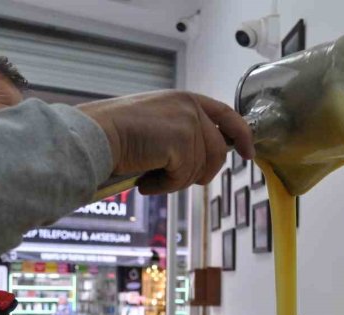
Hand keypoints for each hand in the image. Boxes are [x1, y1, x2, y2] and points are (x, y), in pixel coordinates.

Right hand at [77, 91, 253, 193]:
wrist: (95, 136)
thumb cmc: (115, 134)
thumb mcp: (155, 124)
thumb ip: (181, 131)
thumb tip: (201, 159)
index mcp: (185, 99)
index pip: (227, 115)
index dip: (242, 136)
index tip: (247, 154)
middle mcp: (191, 107)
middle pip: (217, 152)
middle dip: (200, 173)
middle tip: (173, 180)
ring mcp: (188, 123)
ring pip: (201, 169)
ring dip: (176, 182)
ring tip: (151, 178)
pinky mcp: (182, 141)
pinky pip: (184, 177)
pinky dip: (165, 186)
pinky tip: (145, 181)